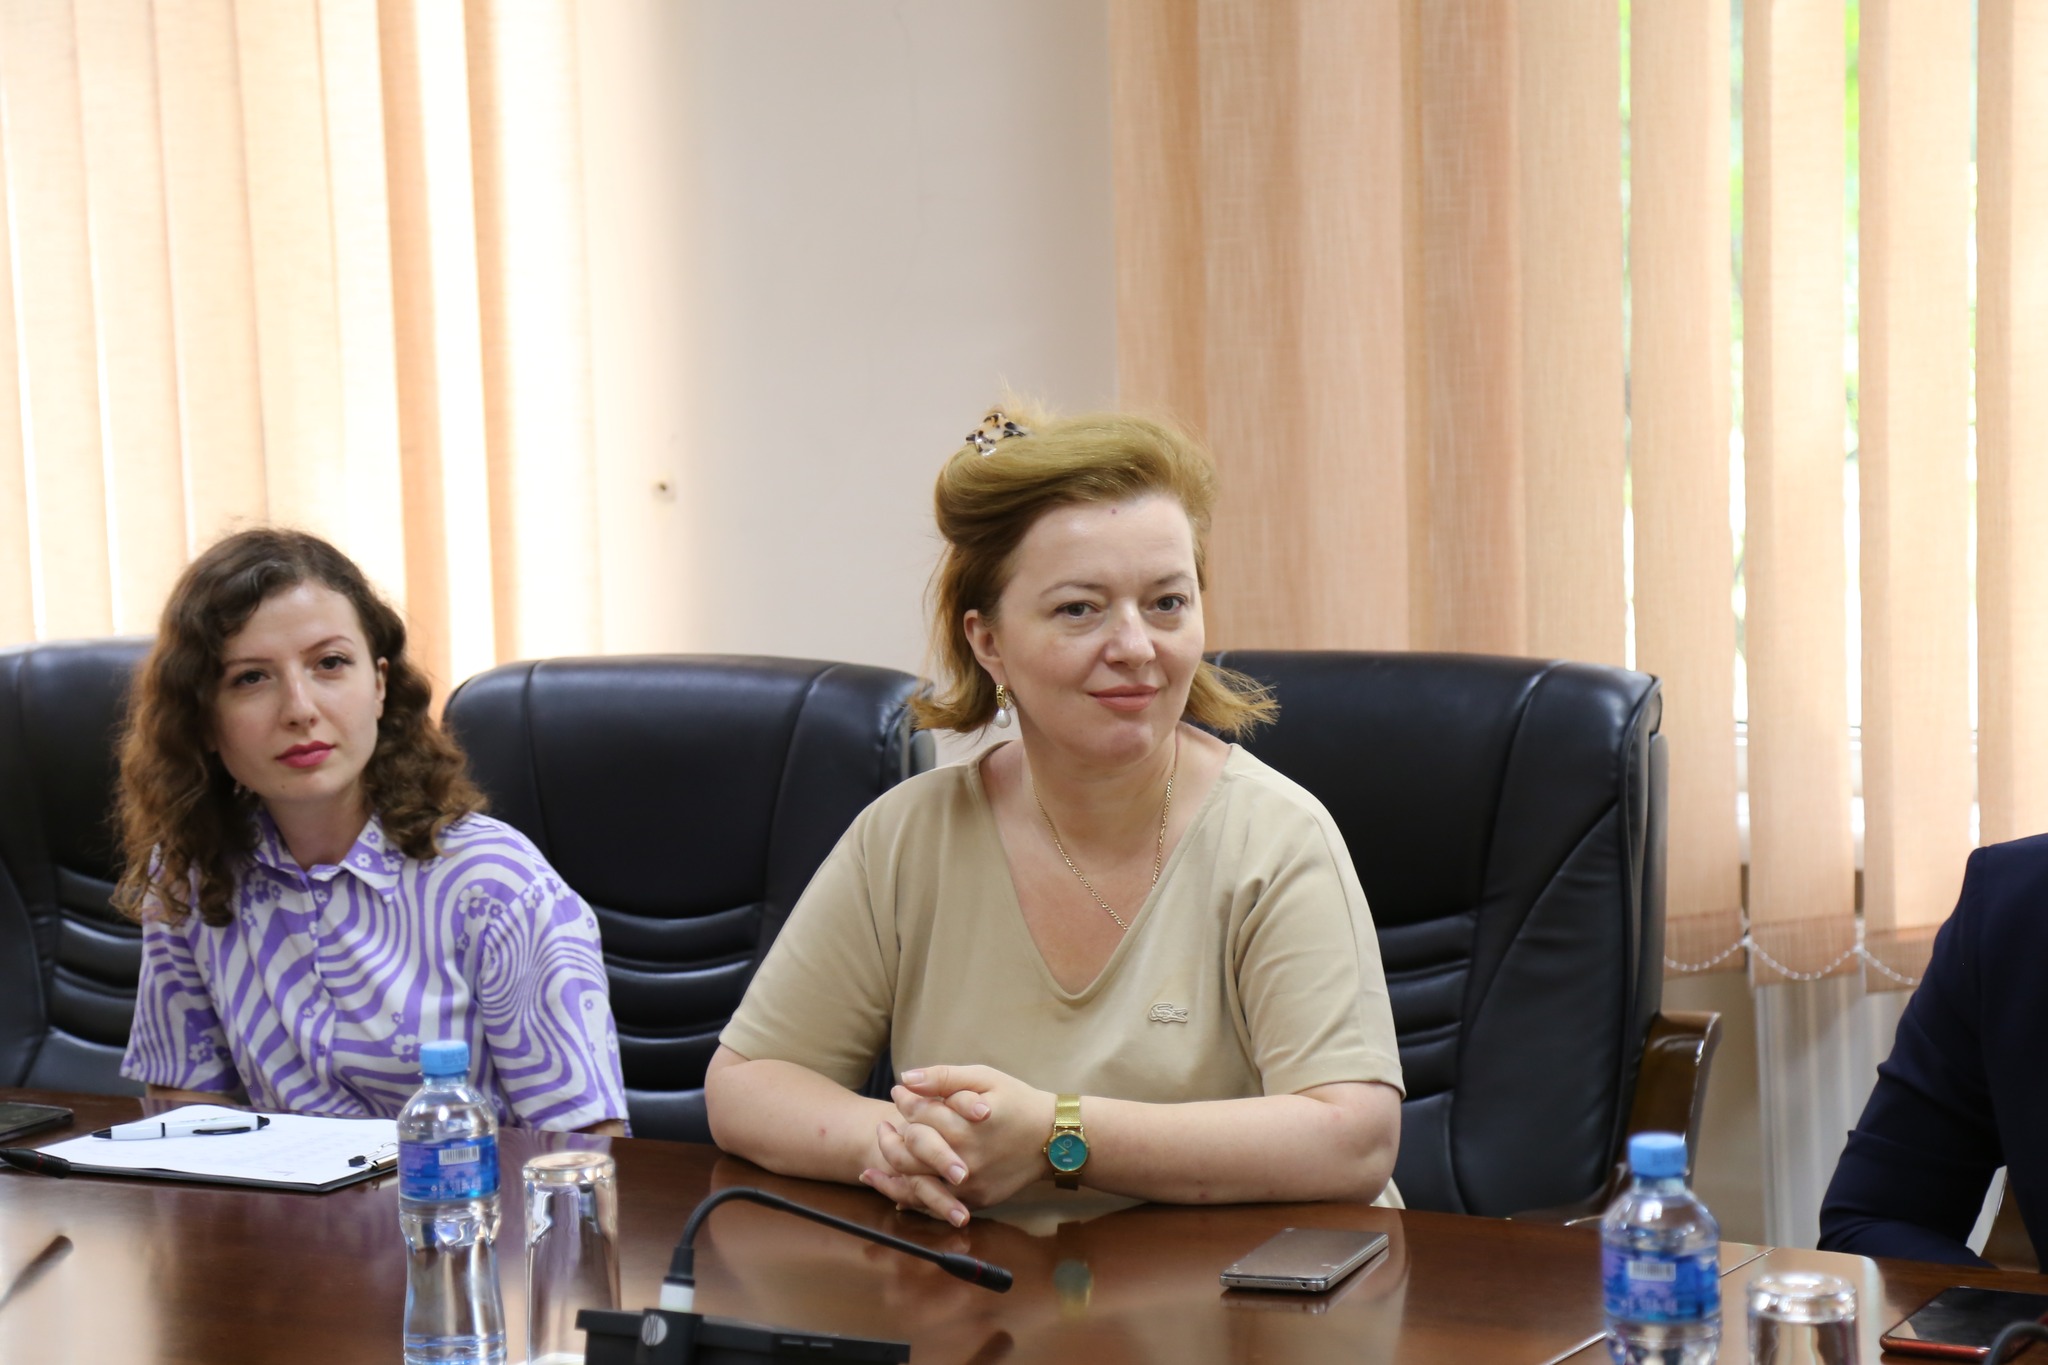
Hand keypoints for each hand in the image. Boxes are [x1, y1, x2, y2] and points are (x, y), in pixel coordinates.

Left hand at [862, 1065, 1054, 1222]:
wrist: (1054, 1140)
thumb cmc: (1018, 1102)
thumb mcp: (985, 1078)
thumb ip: (944, 1078)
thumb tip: (906, 1078)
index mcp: (966, 1127)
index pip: (920, 1114)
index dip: (905, 1101)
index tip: (898, 1092)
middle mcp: (965, 1160)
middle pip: (910, 1151)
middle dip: (891, 1135)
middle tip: (885, 1124)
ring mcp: (970, 1186)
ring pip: (915, 1182)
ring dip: (890, 1169)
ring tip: (879, 1155)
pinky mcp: (975, 1201)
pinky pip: (934, 1203)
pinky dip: (909, 1195)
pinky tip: (892, 1185)